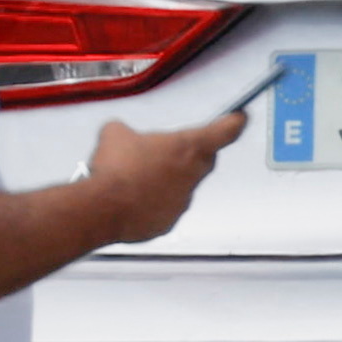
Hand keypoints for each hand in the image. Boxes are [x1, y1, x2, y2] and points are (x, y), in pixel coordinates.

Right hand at [75, 109, 247, 247]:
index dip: (234, 122)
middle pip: (203, 160)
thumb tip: (118, 132)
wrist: (102, 208)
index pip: (226, 130)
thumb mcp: (115, 134)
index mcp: (190, 147)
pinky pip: (164, 210)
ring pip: (181, 187)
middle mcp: (193, 174)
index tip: (239, 118)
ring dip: (166, 182)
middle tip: (163, 153)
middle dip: (187, 155)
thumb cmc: (116, 170)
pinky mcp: (167, 223)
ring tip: (137, 179)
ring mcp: (183, 201)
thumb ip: (126, 130)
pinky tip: (131, 200)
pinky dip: (152, 205)